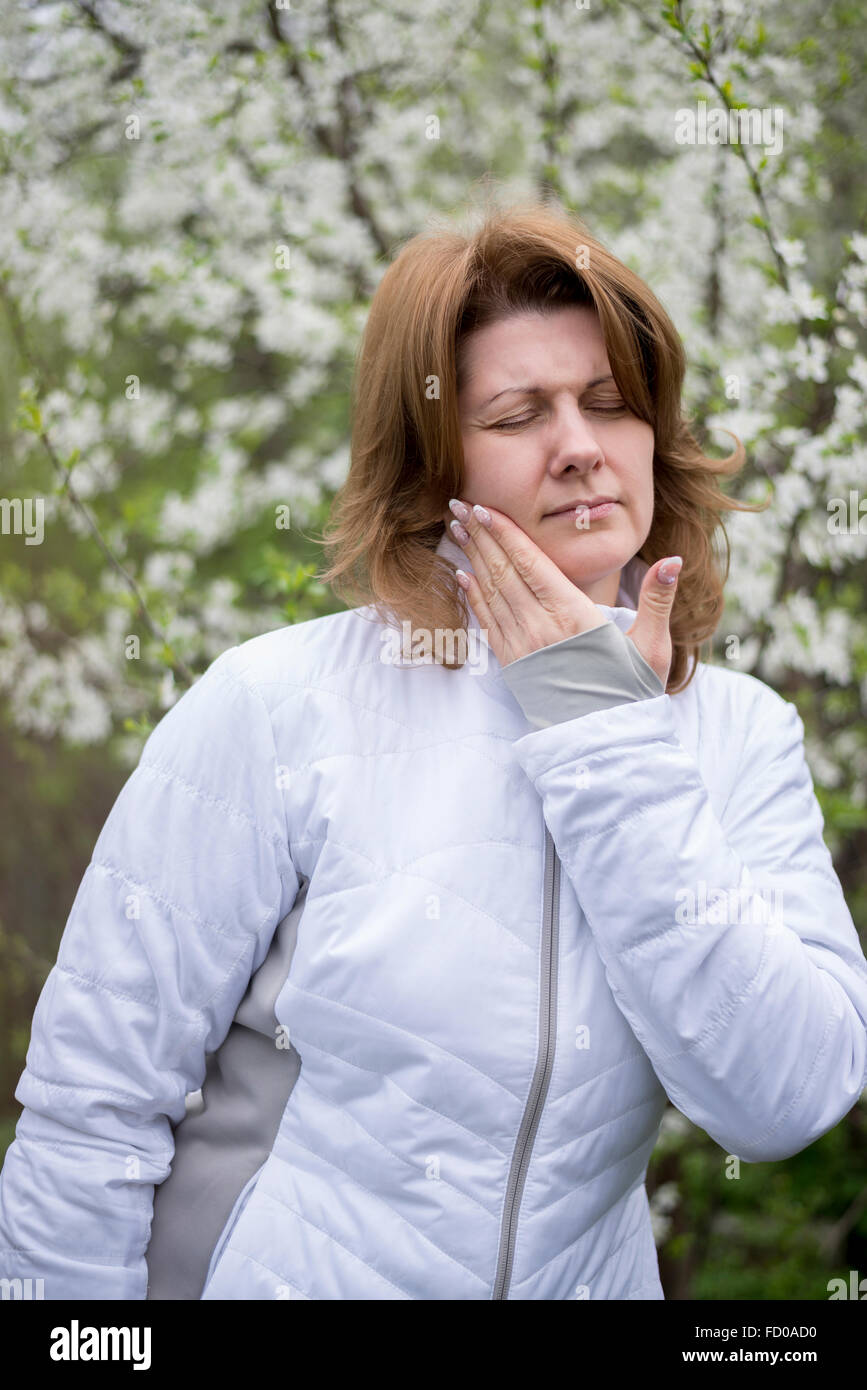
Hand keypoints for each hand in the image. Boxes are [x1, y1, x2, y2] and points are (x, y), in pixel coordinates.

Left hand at [445, 498, 681, 685]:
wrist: (605, 743)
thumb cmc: (633, 693)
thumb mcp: (653, 646)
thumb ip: (658, 600)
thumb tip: (673, 560)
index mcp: (573, 616)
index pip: (532, 564)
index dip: (506, 534)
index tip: (486, 508)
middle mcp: (541, 629)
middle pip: (504, 572)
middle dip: (481, 537)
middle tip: (459, 505)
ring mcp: (523, 648)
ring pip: (491, 593)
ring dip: (472, 558)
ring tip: (457, 529)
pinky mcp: (514, 665)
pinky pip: (487, 623)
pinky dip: (473, 597)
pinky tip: (462, 577)